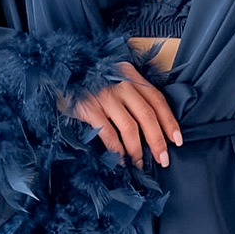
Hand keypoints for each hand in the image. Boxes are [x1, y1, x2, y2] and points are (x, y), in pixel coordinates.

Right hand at [58, 61, 182, 168]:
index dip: (169, 121)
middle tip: (163, 159)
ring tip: (139, 163)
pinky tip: (120, 159)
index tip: (177, 140)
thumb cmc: (87, 79)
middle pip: (148, 116)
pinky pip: (108, 133)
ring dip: (138, 149)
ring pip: (130, 127)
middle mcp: (120, 83)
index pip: (157, 100)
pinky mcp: (88, 108)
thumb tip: (150, 123)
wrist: (57, 70)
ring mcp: (104, 95)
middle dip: (158, 141)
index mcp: (130, 75)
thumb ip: (130, 92)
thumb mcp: (113, 77)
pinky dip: (117, 149)